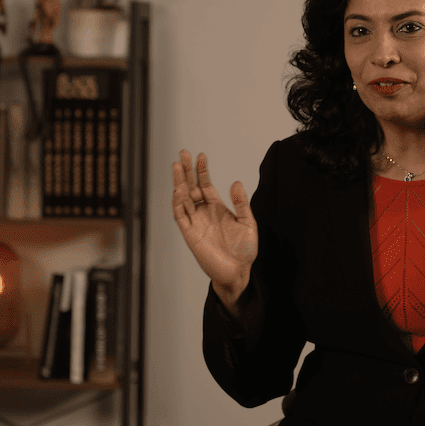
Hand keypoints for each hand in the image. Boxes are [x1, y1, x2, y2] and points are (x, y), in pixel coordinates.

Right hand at [172, 150, 256, 308]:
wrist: (238, 272)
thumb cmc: (244, 249)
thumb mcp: (248, 223)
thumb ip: (241, 203)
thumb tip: (236, 182)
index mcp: (217, 207)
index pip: (205, 184)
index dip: (202, 170)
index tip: (201, 155)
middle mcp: (203, 212)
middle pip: (191, 187)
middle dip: (185, 171)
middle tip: (182, 153)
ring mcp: (195, 222)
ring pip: (182, 198)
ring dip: (179, 183)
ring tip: (176, 166)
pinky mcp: (190, 234)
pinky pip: (181, 216)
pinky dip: (178, 203)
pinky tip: (179, 190)